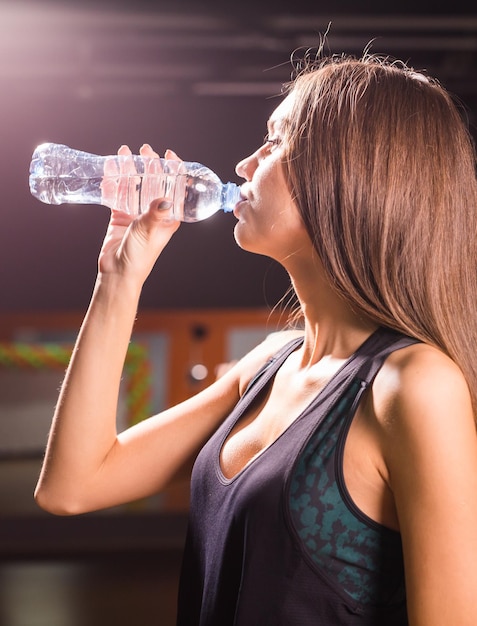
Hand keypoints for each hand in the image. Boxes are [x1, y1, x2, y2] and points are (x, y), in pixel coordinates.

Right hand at [98, 144, 180, 284]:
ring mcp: (136, 213)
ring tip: (124, 152)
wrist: (118, 272)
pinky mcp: (119, 216)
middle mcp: (153, 213)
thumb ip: (155, 214)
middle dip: (149, 165)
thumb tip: (164, 199)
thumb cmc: (140, 256)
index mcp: (168, 217)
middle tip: (145, 149)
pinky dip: (113, 182)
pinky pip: (116, 194)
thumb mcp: (149, 232)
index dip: (174, 170)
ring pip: (133, 185)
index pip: (174, 188)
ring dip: (129, 169)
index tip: (169, 154)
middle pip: (152, 182)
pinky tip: (109, 169)